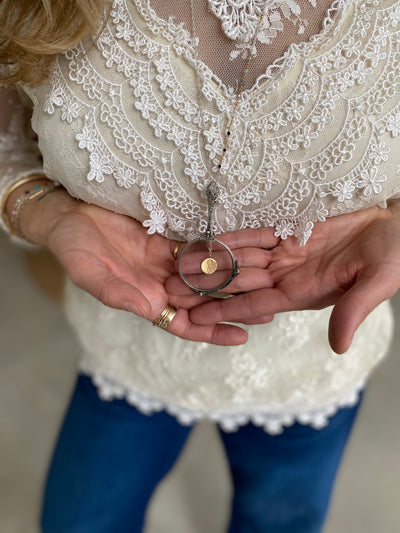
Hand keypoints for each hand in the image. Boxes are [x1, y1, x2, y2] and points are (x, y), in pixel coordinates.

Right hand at [40, 201, 255, 344]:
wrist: (70, 215)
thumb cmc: (73, 249)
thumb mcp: (90, 274)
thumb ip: (117, 294)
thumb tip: (149, 310)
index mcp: (146, 300)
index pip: (185, 324)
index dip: (212, 330)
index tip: (242, 336)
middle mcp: (162, 285)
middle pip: (205, 299)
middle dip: (236, 303)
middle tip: (270, 305)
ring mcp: (168, 262)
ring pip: (209, 271)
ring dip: (237, 273)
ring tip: (269, 275)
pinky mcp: (171, 239)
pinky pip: (203, 244)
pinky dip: (224, 245)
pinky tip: (246, 244)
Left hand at [188, 204, 399, 352]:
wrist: (398, 223)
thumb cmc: (395, 254)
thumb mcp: (378, 282)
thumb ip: (354, 310)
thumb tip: (338, 347)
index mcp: (304, 293)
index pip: (256, 304)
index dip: (226, 310)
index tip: (195, 318)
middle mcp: (290, 276)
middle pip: (239, 283)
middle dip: (205, 288)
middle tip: (170, 291)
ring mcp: (287, 254)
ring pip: (241, 260)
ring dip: (211, 263)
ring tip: (178, 266)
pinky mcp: (289, 232)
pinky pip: (254, 236)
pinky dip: (232, 238)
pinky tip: (208, 240)